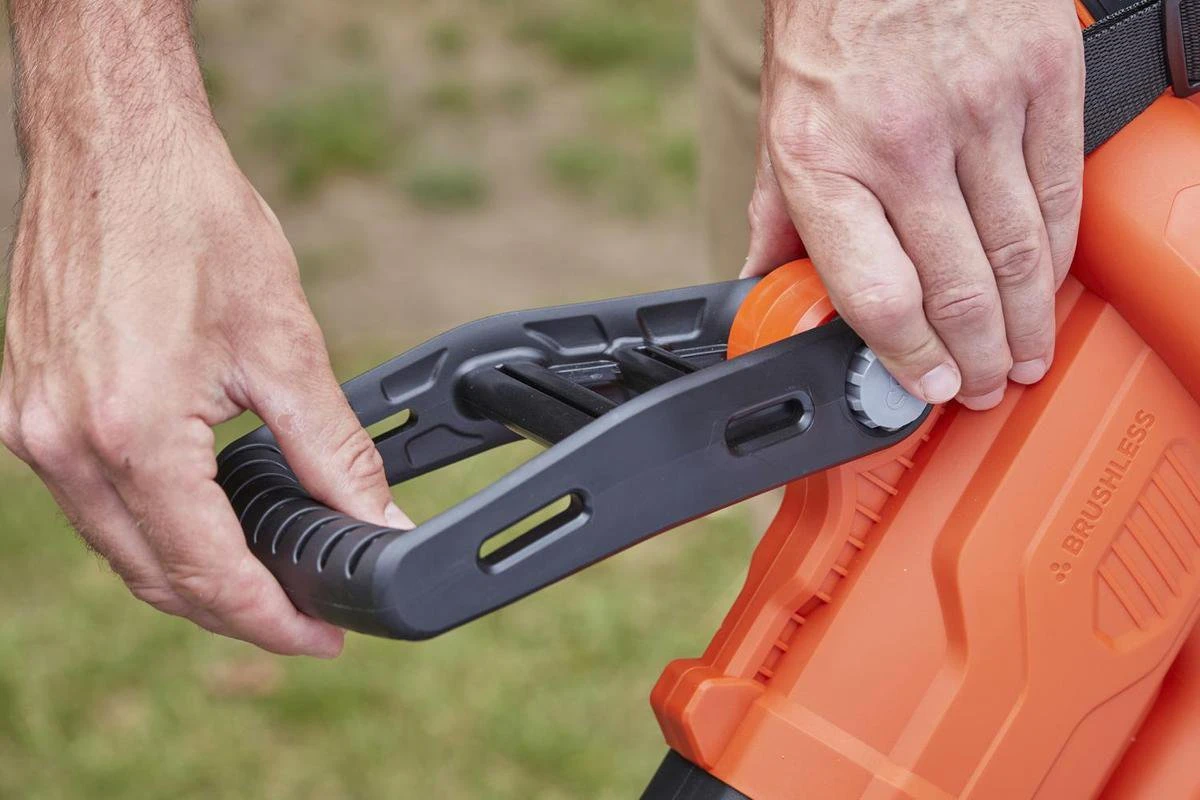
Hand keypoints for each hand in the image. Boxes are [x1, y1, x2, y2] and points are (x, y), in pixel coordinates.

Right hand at [0, 119, 410, 656]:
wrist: (117, 144)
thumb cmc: (191, 220)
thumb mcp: (285, 345)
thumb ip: (332, 450)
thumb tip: (375, 519)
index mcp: (128, 434)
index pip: (206, 571)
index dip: (270, 619)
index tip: (320, 637)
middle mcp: (62, 444)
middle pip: (154, 576)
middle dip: (232, 610)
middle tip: (304, 617)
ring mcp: (31, 428)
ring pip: (118, 547)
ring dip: (189, 575)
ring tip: (265, 579)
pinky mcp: (25, 407)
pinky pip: (93, 502)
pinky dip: (149, 528)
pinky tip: (203, 522)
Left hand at [744, 0, 1084, 408]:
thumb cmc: (831, 21)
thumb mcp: (782, 122)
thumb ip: (779, 215)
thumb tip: (761, 285)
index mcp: (824, 161)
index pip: (877, 296)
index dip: (910, 360)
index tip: (927, 386)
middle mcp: (901, 143)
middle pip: (958, 290)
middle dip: (976, 359)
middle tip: (983, 386)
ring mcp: (978, 111)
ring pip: (1018, 253)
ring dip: (1025, 324)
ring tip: (1022, 358)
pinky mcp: (1039, 79)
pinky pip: (1059, 192)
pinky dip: (1057, 255)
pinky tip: (1046, 289)